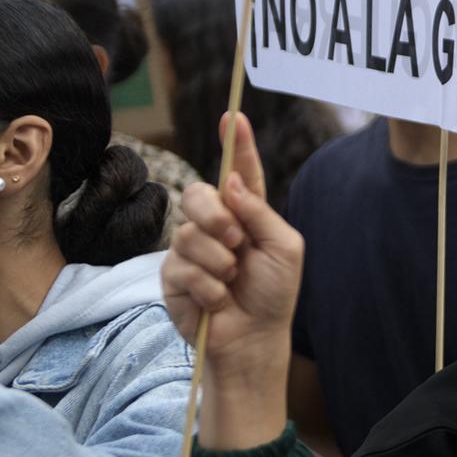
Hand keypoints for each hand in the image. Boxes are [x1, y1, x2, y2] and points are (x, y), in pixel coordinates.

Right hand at [161, 114, 301, 423]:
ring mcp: (190, 249)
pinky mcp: (171, 276)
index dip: (236, 143)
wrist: (254, 340)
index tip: (233, 116)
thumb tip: (232, 182)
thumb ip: (260, 213)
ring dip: (218, 261)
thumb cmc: (274, 294)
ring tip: (232, 282)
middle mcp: (215, 225)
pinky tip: (217, 300)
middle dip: (216, 216)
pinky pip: (181, 267)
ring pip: (189, 233)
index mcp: (247, 213)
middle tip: (237, 243)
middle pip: (197, 194)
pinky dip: (207, 286)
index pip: (239, 171)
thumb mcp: (284, 249)